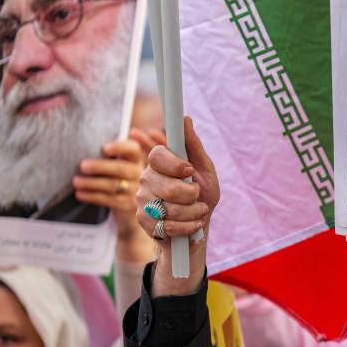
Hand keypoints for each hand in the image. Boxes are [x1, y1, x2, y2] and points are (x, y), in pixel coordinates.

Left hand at [74, 139, 144, 233]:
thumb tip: (90, 143)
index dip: (120, 148)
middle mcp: (139, 173)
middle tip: (82, 166)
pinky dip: (92, 196)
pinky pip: (109, 200)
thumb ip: (110, 153)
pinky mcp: (128, 204)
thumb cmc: (116, 176)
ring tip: (76, 181)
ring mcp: (135, 190)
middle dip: (100, 167)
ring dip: (92, 183)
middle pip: (121, 169)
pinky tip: (80, 194)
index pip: (133, 150)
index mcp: (136, 159)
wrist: (127, 202)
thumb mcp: (117, 162)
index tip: (104, 148)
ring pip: (113, 185)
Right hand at [136, 117, 219, 295]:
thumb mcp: (204, 169)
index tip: (189, 170)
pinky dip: (188, 226)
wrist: (197, 227)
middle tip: (197, 195)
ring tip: (198, 211)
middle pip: (166, 186)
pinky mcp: (144, 221)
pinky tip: (193, 224)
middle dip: (190, 194)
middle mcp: (146, 179)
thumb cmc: (202, 195)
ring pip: (169, 208)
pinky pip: (169, 225)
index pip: (157, 155)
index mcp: (159, 163)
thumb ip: (194, 146)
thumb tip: (186, 119)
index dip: (175, 164)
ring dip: (193, 212)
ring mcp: (142, 200)